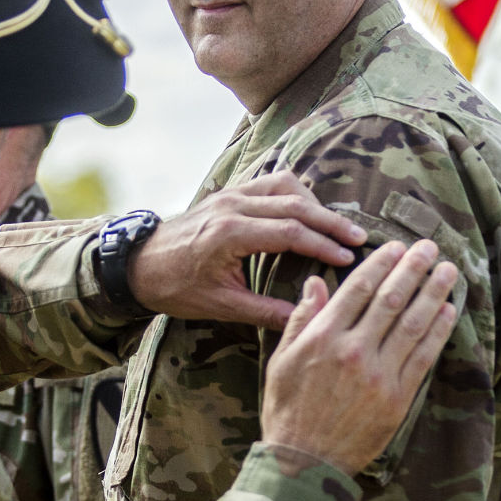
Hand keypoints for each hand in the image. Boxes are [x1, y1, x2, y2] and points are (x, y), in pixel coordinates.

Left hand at [129, 172, 367, 328]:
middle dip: (331, 221)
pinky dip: (296, 194)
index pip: (289, 232)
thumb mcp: (220, 306)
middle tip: (360, 237)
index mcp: (229, 234)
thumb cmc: (176, 288)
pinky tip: (311, 212)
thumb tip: (306, 318)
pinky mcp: (230, 192)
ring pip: (286, 186)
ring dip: (316, 205)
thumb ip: (266, 311)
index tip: (349, 256)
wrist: (140, 265)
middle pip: (295, 205)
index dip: (323, 243)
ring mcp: (231, 194)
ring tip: (338, 227)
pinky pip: (271, 182)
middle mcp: (232, 206)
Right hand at [261, 240, 459, 475]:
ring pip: (413, 323)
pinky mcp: (397, 397)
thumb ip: (301, 320)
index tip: (397, 246)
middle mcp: (353, 351)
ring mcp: (378, 375)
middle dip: (412, 268)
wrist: (305, 463)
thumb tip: (316, 282)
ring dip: (433, 292)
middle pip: (390, 299)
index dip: (381, 263)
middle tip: (429, 247)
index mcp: (322, 338)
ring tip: (448, 270)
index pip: (358, 289)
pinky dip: (438, 331)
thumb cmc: (288, 411)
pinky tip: (449, 310)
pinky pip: (423, 357)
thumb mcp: (281, 361)